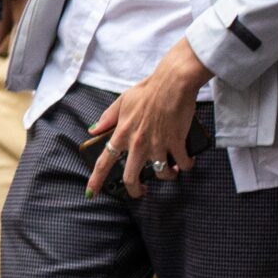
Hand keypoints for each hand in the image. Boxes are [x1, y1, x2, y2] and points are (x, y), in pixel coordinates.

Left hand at [84, 40, 210, 198]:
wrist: (171, 83)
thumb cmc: (147, 91)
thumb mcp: (121, 102)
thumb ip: (107, 118)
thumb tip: (93, 130)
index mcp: (122, 133)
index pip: (104, 161)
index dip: (96, 180)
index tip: (91, 193)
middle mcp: (137, 143)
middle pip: (131, 177)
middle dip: (135, 190)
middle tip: (141, 191)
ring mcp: (157, 144)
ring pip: (160, 174)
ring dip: (167, 176)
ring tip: (171, 170)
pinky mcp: (176, 142)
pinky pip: (182, 164)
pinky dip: (185, 165)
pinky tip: (186, 161)